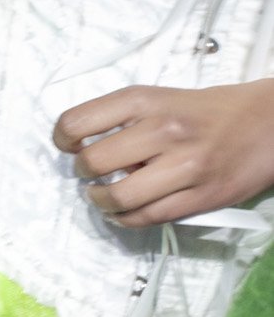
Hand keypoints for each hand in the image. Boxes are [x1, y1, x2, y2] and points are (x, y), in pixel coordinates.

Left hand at [54, 79, 273, 226]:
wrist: (267, 123)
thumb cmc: (206, 109)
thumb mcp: (158, 97)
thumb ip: (121, 117)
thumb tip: (83, 145)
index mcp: (143, 100)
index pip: (76, 122)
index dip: (62, 139)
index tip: (66, 146)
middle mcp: (161, 131)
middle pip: (93, 163)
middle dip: (82, 172)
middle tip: (87, 173)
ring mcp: (184, 167)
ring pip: (119, 196)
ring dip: (100, 201)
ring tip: (100, 196)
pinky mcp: (202, 197)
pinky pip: (150, 217)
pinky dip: (126, 219)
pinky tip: (122, 213)